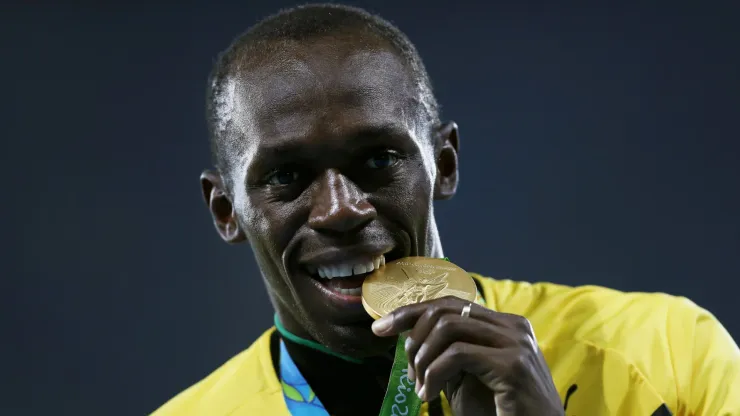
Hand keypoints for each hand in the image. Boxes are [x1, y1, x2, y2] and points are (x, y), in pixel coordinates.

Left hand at [371, 296, 562, 415]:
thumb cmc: (501, 412)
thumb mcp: (469, 376)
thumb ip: (449, 351)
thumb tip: (409, 332)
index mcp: (505, 324)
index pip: (450, 304)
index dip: (411, 311)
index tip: (381, 327)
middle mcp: (513, 326)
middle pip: (445, 310)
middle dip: (413, 335)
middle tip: (406, 370)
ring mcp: (515, 343)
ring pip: (447, 328)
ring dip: (424, 359)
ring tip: (421, 387)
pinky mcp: (512, 365)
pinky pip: (457, 355)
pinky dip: (434, 374)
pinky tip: (430, 395)